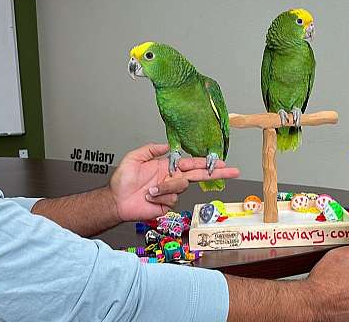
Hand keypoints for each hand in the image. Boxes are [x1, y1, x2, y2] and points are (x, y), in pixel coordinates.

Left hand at [108, 143, 239, 221]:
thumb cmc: (122, 181)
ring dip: (165, 187)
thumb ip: (152, 149)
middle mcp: (172, 179)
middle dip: (216, 173)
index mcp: (168, 167)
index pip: (191, 163)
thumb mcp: (135, 157)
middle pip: (199, 175)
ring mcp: (170, 192)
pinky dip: (159, 196)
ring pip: (181, 186)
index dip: (206, 162)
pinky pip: (171, 198)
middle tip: (233, 170)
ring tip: (149, 190)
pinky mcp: (167, 205)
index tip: (219, 161)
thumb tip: (168, 145)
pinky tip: (149, 197)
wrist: (116, 200)